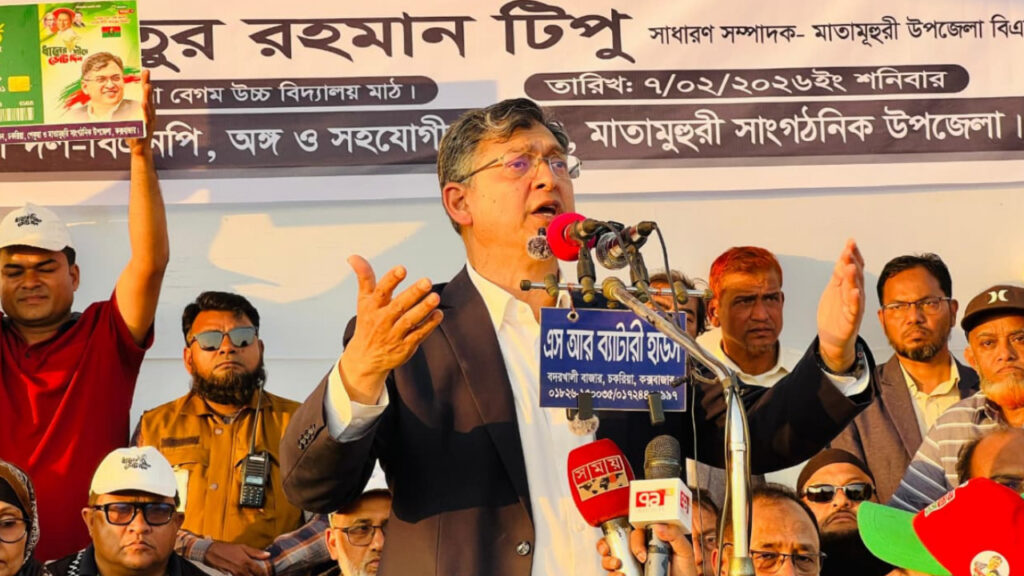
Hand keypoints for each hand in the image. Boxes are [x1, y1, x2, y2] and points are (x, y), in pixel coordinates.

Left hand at [127, 69, 154, 155]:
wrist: (140, 151)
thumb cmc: (135, 136)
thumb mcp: (128, 121)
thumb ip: (123, 112)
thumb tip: (112, 104)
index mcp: (147, 111)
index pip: (146, 94)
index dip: (145, 82)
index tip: (145, 71)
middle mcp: (150, 114)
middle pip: (149, 96)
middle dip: (148, 84)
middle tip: (147, 73)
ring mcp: (150, 121)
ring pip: (149, 106)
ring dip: (148, 95)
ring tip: (147, 85)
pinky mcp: (147, 128)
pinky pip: (146, 118)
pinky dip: (146, 111)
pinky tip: (144, 104)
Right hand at [203, 541, 270, 575]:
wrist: (211, 551)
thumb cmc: (227, 548)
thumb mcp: (242, 547)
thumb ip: (255, 552)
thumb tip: (268, 555)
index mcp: (247, 561)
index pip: (260, 572)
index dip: (265, 575)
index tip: (269, 575)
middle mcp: (242, 569)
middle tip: (265, 575)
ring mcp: (235, 573)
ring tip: (254, 574)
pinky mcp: (229, 575)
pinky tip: (245, 574)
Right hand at [338, 255, 442, 403]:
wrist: (365, 358)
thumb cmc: (368, 322)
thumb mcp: (363, 301)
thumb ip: (364, 278)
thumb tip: (353, 256)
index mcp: (372, 307)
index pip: (381, 291)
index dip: (391, 280)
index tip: (402, 269)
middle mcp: (382, 320)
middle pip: (399, 305)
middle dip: (413, 293)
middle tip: (427, 281)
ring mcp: (394, 334)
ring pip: (410, 321)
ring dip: (423, 309)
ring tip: (435, 297)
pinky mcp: (404, 347)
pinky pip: (418, 335)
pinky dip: (429, 325)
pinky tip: (438, 314)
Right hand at [597, 524, 697, 575]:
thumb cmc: (685, 570)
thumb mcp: (684, 550)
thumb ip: (674, 535)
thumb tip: (659, 526)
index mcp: (649, 539)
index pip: (633, 533)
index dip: (633, 541)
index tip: (640, 553)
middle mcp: (637, 550)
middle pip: (614, 542)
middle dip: (606, 545)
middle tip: (614, 555)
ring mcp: (631, 564)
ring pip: (609, 558)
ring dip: (607, 561)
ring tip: (618, 567)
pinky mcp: (628, 574)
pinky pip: (613, 574)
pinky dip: (613, 575)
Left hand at [816, 239, 864, 371]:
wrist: (833, 338)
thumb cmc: (834, 313)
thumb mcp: (834, 291)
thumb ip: (838, 276)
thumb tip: (842, 259)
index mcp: (850, 286)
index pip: (853, 267)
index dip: (852, 255)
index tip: (850, 241)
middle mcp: (855, 294)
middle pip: (855, 276)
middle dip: (852, 261)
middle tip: (849, 249)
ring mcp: (854, 307)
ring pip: (855, 290)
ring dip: (853, 278)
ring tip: (850, 266)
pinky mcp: (851, 320)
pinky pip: (854, 309)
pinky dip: (854, 300)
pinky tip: (854, 292)